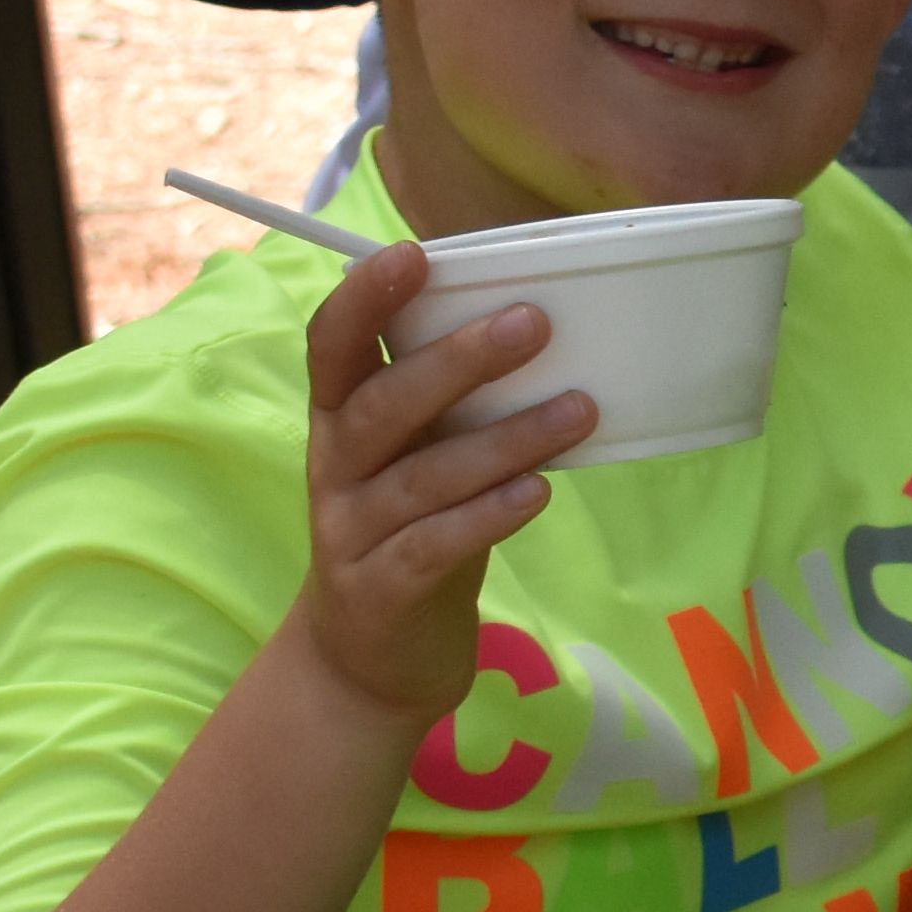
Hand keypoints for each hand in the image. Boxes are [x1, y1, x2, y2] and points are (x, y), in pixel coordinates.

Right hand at [287, 240, 586, 726]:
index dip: (365, 299)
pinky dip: (485, 517)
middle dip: (458, 361)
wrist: (372, 658)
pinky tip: (536, 495)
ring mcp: (351, 532)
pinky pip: (433, 546)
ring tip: (578, 410)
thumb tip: (548, 323)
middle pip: (384, 405)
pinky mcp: (380, 590)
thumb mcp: (421, 456)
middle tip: (534, 322)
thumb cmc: (412, 528)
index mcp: (340, 420)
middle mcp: (335, 468)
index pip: (333, 346)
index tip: (414, 253)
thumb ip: (453, 402)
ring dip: (505, 440)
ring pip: (423, 477)